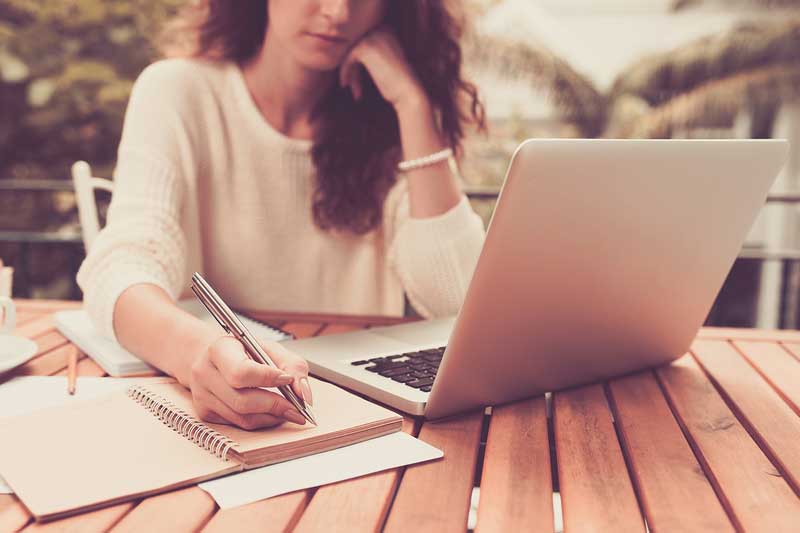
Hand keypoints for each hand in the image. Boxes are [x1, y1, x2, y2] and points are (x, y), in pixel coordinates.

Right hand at [189, 335, 312, 429]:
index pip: (241, 371)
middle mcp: (205, 373)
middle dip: (275, 405)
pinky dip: (260, 421)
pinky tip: (271, 413)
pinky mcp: (205, 414)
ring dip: (271, 417)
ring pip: (242, 417)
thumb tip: (304, 394)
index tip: (287, 380)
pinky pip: (238, 424)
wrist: (214, 359)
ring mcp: (202, 396)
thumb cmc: (244, 352)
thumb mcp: (270, 349)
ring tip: (288, 411)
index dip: (267, 378)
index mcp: (220, 350)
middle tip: (297, 409)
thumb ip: (293, 366)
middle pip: (242, 400)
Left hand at [339, 27, 427, 111]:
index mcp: (387, 29)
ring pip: (350, 54)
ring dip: (351, 73)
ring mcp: (372, 37)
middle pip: (355, 48)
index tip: (358, 82)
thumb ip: (369, 54)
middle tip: (354, 87)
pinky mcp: (365, 47)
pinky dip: (345, 72)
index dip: (357, 64)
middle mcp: (380, 29)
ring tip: (353, 89)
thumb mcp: (383, 63)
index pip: (362, 43)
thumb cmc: (397, 83)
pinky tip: (346, 85)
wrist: (408, 91)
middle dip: (353, 69)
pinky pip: (347, 58)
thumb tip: (344, 51)